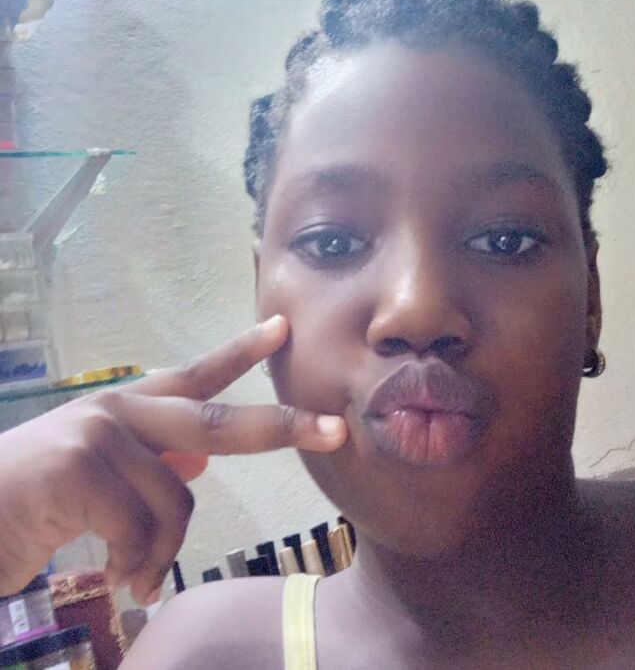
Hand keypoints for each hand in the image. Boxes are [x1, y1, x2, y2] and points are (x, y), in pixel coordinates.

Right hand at [0, 316, 345, 603]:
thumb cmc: (30, 503)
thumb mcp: (95, 477)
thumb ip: (149, 463)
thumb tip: (200, 460)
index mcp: (125, 409)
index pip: (194, 375)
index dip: (242, 352)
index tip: (284, 328)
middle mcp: (117, 409)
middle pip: (216, 419)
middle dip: (282, 427)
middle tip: (336, 432)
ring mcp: (100, 431)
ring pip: (178, 497)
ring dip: (160, 550)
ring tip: (131, 573)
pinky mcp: (81, 465)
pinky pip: (143, 527)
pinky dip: (136, 563)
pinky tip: (114, 574)